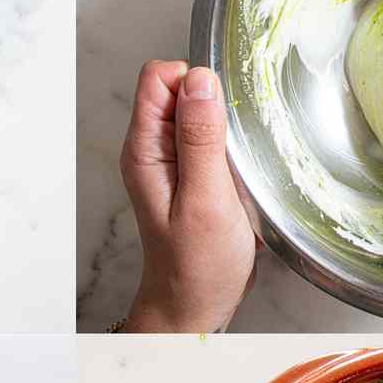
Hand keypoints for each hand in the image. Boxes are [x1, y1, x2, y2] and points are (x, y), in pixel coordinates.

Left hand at [119, 61, 254, 332]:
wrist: (194, 305)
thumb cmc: (196, 266)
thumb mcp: (205, 200)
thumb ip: (201, 138)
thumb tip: (200, 80)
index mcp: (145, 149)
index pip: (159, 76)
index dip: (196, 83)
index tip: (221, 118)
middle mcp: (152, 148)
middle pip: (180, 88)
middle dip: (214, 105)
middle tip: (231, 154)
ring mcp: (171, 159)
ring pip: (199, 111)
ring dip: (225, 129)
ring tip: (234, 172)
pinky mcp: (192, 171)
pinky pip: (211, 137)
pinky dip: (230, 147)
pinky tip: (237, 178)